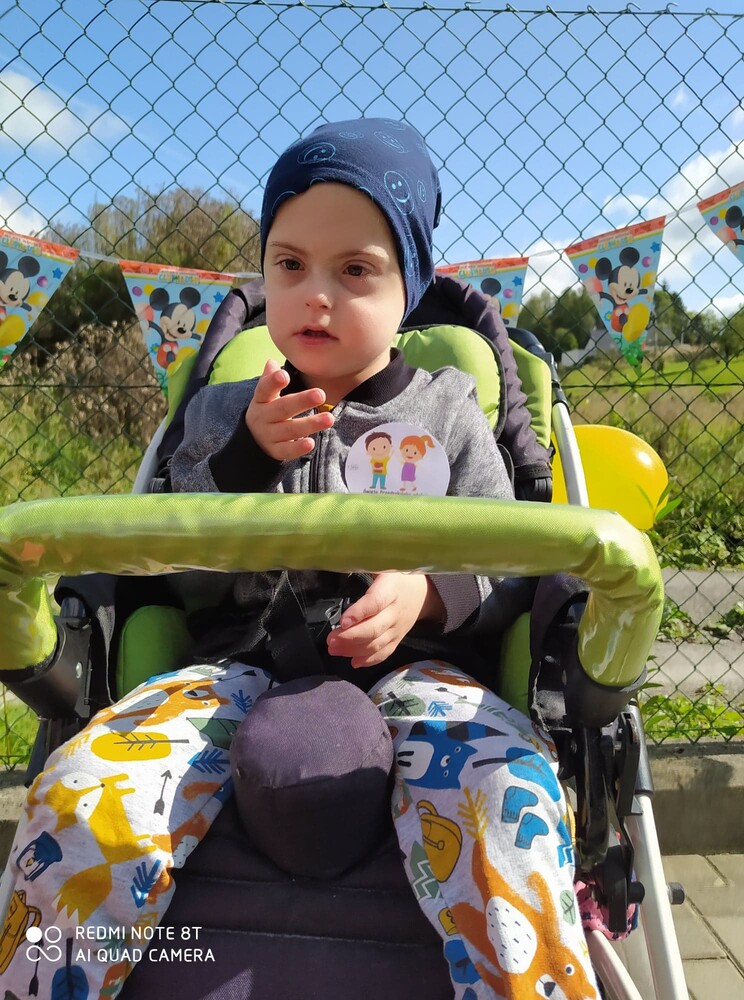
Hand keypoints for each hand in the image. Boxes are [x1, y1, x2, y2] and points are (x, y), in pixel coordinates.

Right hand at [246, 358, 333, 460]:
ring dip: (310, 424)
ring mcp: (269, 435)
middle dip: (302, 401)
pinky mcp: (275, 451)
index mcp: (261, 400)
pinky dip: (298, 448)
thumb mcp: (265, 396)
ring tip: (329, 419)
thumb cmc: (266, 411)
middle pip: (282, 408)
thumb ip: (270, 380)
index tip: (285, 375)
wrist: (252, 441)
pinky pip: (287, 451)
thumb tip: (272, 362)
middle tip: (321, 394)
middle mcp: (263, 417)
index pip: (265, 389)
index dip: (273, 382)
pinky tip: (311, 443)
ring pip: (289, 430)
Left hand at [327, 572, 443, 667]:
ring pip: (377, 644)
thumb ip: (363, 566)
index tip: (342, 621)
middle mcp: (395, 612)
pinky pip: (385, 653)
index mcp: (391, 589)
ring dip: (354, 650)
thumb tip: (340, 563)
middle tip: (330, 640)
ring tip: (334, 649)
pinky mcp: (397, 639)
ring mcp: (397, 628)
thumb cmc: (395, 577)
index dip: (359, 613)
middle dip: (350, 637)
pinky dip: (369, 660)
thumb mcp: (382, 565)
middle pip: (374, 629)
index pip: (375, 603)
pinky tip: (353, 662)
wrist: (421, 593)